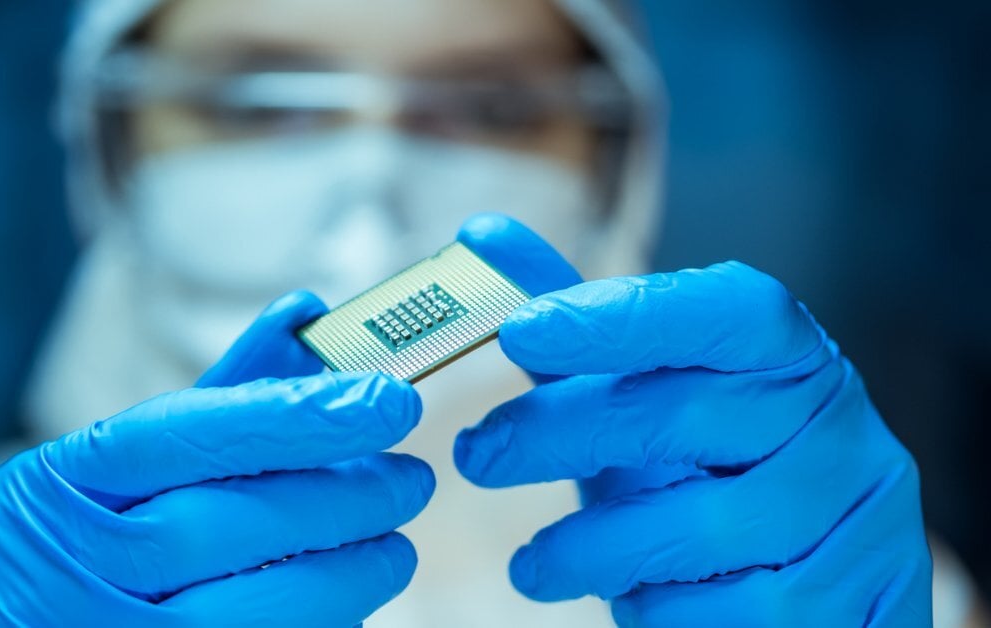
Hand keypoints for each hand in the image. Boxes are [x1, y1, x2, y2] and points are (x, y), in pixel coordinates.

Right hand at [0, 292, 434, 626]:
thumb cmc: (84, 546)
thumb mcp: (124, 469)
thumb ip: (219, 399)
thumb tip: (304, 316)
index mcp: (55, 486)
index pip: (187, 432)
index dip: (297, 414)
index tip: (386, 402)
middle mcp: (68, 563)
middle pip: (223, 522)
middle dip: (336, 498)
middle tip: (408, 479)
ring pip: (248, 610)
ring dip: (343, 574)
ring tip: (394, 547)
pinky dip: (318, 621)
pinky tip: (349, 595)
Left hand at [454, 260, 931, 625]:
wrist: (815, 575)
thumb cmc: (710, 466)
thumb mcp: (649, 389)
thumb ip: (578, 322)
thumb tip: (484, 237)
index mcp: (786, 350)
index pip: (720, 311)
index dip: (620, 316)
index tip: (519, 331)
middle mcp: (832, 418)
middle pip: (685, 415)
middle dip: (561, 434)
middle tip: (476, 456)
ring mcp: (848, 512)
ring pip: (701, 525)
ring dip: (593, 547)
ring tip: (531, 564)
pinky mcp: (843, 598)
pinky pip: (727, 608)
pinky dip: (655, 606)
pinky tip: (624, 595)